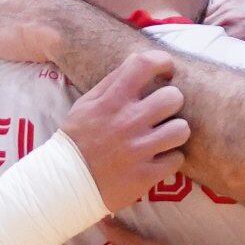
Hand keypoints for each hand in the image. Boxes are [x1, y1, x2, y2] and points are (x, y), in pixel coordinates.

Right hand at [62, 51, 189, 209]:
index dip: (163, 62)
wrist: (63, 184)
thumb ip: (111, 82)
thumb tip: (135, 60)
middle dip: (172, 103)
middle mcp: (127, 122)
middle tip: (163, 112)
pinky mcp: (145, 175)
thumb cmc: (76, 141)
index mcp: (112, 101)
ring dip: (175, 132)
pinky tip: (158, 159)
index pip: (145, 64)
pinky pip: (176, 160)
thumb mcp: (85, 105)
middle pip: (173, 97)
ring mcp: (138, 150)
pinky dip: (169, 160)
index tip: (166, 72)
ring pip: (181, 130)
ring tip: (164, 137)